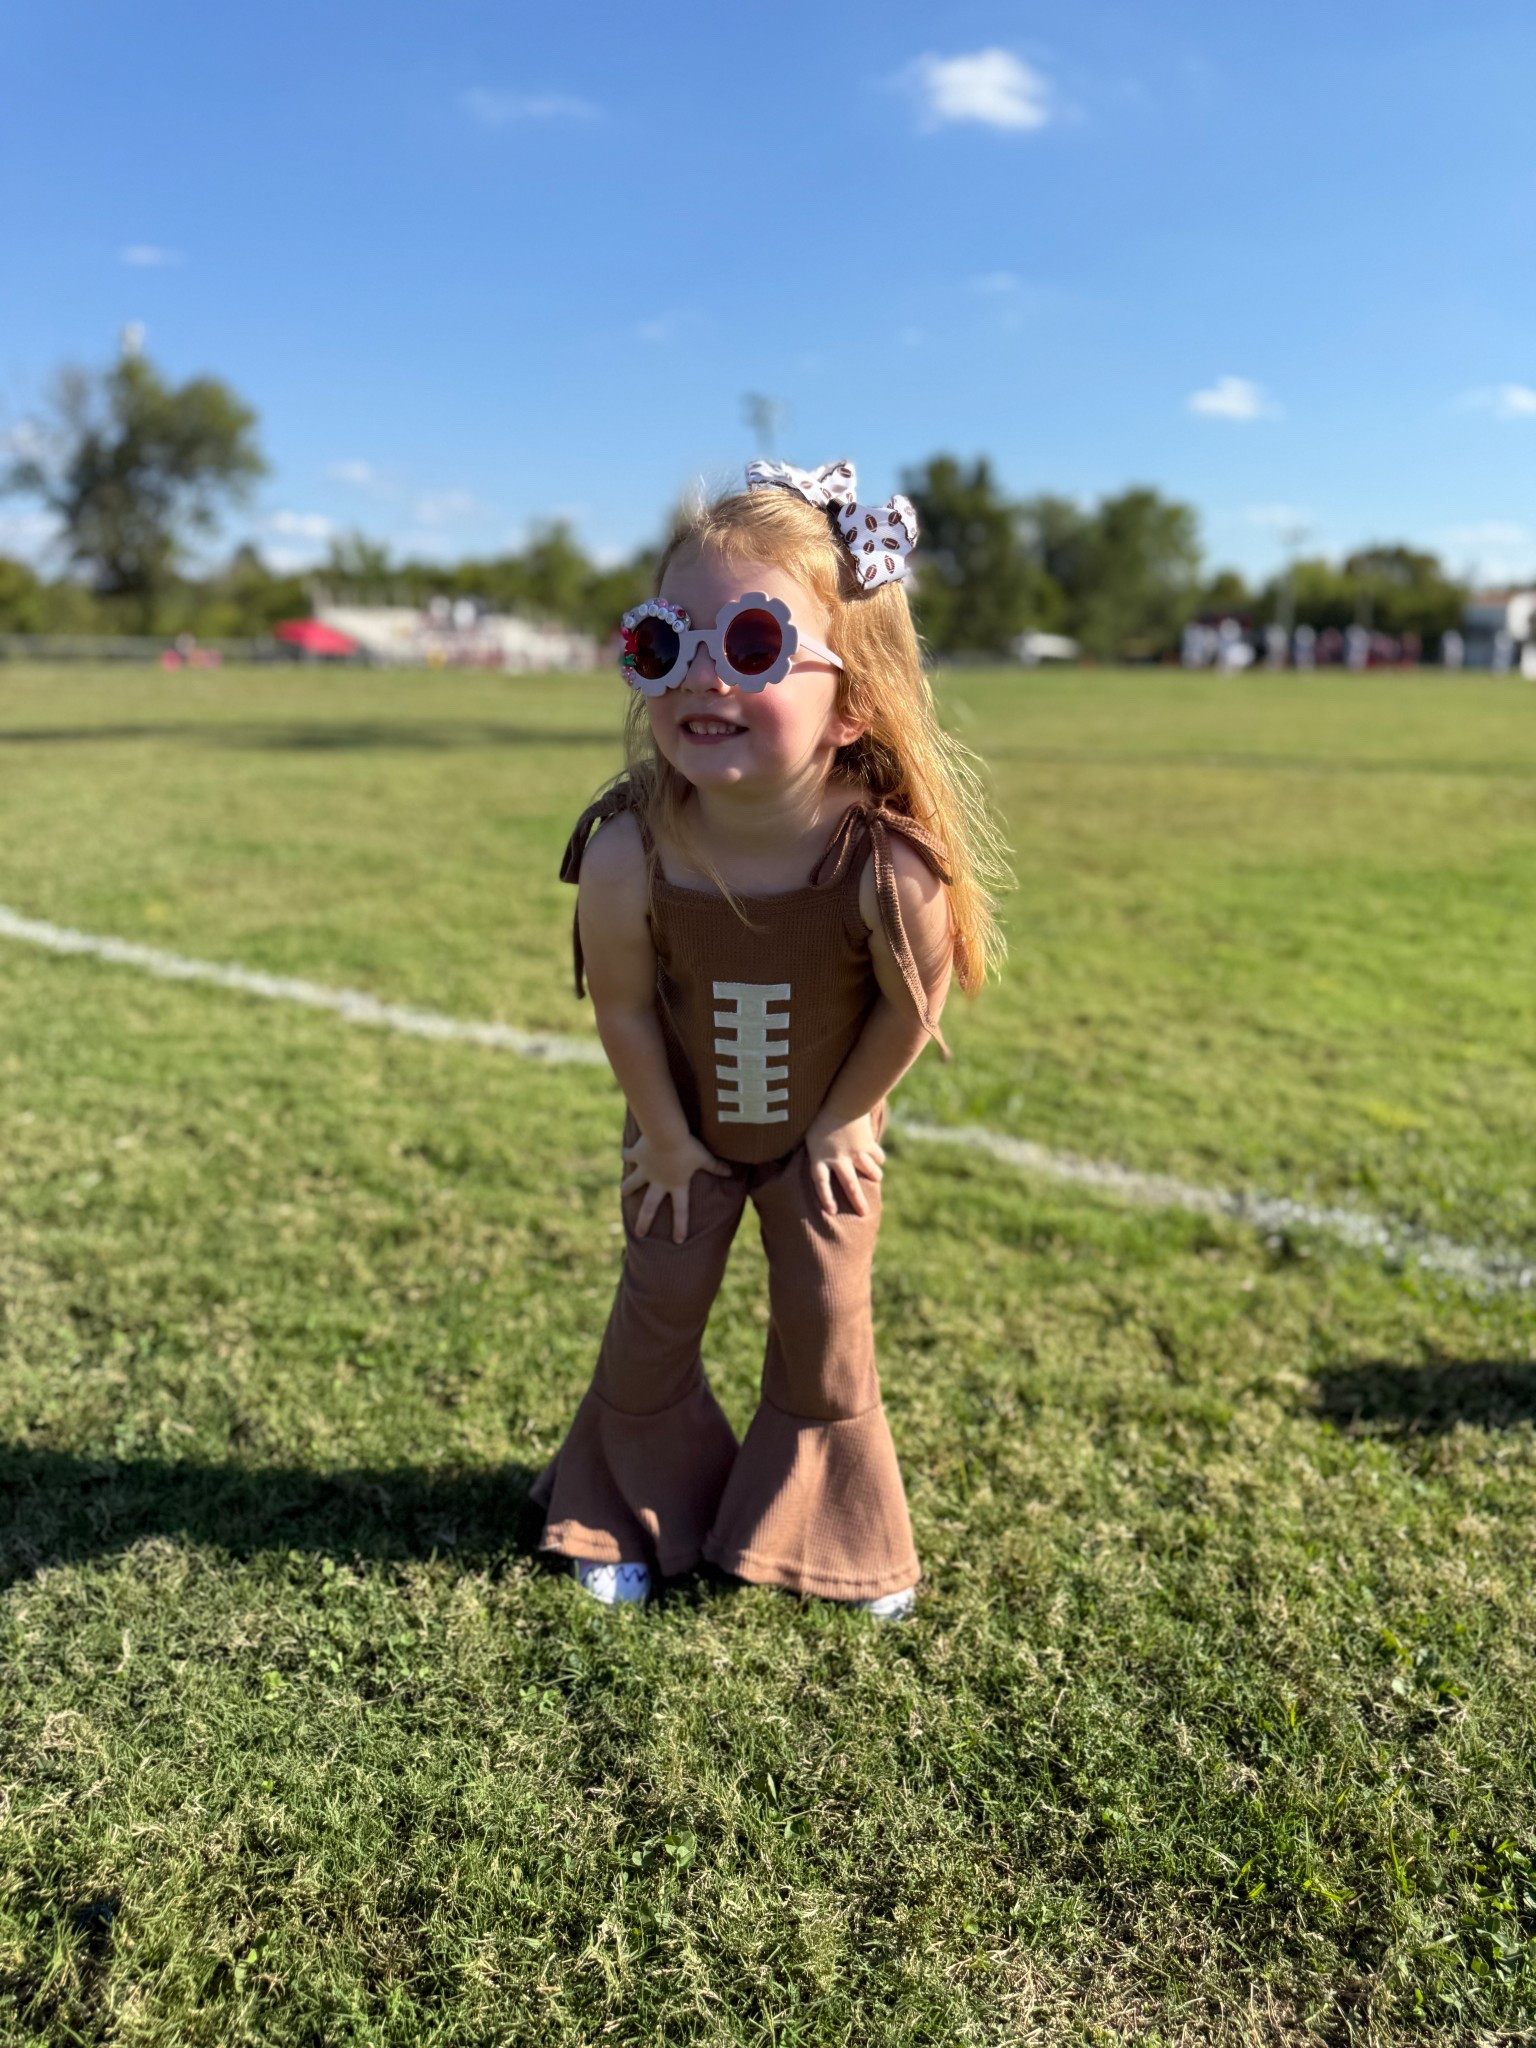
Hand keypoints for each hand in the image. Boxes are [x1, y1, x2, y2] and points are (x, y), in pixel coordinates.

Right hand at [620, 1128, 729, 1243]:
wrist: (665, 1134)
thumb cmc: (687, 1147)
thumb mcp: (703, 1157)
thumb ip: (715, 1166)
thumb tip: (730, 1172)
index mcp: (676, 1184)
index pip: (681, 1211)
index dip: (680, 1226)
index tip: (678, 1241)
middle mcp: (658, 1181)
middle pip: (649, 1206)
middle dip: (644, 1221)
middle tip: (640, 1233)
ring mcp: (645, 1170)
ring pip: (633, 1183)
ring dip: (628, 1188)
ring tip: (623, 1192)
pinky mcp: (637, 1156)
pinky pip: (629, 1156)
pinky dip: (627, 1154)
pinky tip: (625, 1154)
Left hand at [805, 1111, 884, 1218]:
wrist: (843, 1101)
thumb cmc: (818, 1113)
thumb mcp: (805, 1130)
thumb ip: (803, 1144)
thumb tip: (788, 1148)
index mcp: (820, 1158)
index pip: (820, 1184)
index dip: (826, 1198)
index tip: (832, 1211)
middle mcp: (839, 1159)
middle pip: (849, 1186)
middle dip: (857, 1201)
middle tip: (864, 1214)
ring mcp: (856, 1153)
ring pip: (869, 1171)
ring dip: (874, 1176)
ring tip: (875, 1179)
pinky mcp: (868, 1143)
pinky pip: (876, 1156)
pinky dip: (878, 1158)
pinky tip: (877, 1160)